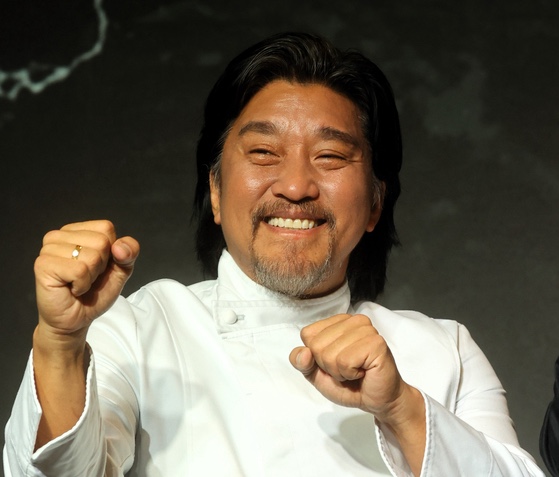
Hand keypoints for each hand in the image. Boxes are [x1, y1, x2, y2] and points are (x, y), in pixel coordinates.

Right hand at [34, 220, 139, 340]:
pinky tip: (72, 289)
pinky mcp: (43, 265)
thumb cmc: (94, 293)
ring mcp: (49, 249)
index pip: (106, 228)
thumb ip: (129, 253)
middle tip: (87, 277)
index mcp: (77, 231)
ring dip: (91, 277)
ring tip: (78, 283)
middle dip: (101, 265)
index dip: (111, 251)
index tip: (99, 266)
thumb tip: (120, 247)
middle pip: (101, 241)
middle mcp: (59, 236)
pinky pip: (79, 271)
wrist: (76, 319)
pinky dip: (82, 285)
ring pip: (91, 256)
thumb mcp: (121, 270)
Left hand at [289, 313, 420, 426]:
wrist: (377, 401)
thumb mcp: (316, 374)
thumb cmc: (349, 384)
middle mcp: (352, 320)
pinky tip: (363, 372)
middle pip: (316, 345)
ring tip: (355, 371)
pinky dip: (350, 374)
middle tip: (347, 369)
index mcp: (337, 322)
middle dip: (328, 366)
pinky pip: (345, 362)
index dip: (316, 357)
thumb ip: (302, 362)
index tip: (334, 363)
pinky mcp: (376, 343)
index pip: (307, 334)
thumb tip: (303, 352)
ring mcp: (365, 329)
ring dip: (340, 372)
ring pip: (330, 354)